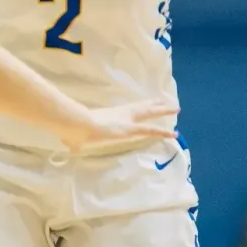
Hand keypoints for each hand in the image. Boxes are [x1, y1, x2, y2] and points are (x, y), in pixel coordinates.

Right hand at [60, 99, 179, 152]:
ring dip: (162, 111)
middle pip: (141, 108)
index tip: (145, 104)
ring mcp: (126, 120)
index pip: (127, 110)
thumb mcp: (74, 137)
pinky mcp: (129, 128)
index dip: (137, 107)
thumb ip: (75, 142)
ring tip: (176, 108)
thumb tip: (70, 145)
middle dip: (153, 104)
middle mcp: (120, 114)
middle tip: (164, 101)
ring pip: (149, 114)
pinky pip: (150, 130)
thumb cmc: (73, 129)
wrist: (75, 123)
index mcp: (109, 116)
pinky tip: (173, 134)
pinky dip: (162, 132)